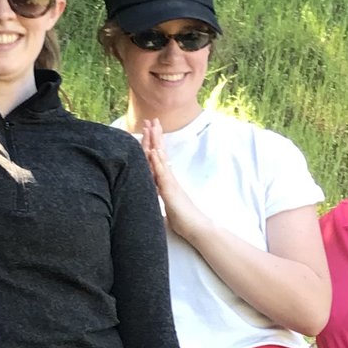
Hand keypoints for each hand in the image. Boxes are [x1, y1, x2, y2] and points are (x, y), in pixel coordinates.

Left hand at [140, 119, 202, 241]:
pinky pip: (162, 172)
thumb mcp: (168, 208)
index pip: (158, 159)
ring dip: (155, 141)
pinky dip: (157, 160)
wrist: (197, 228)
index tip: (150, 131)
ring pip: (161, 158)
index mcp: (166, 181)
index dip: (153, 144)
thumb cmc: (184, 220)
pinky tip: (153, 149)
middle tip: (151, 119)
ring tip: (151, 126)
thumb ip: (162, 201)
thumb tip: (154, 203)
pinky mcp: (170, 190)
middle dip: (154, 135)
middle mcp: (168, 178)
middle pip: (160, 153)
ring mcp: (169, 182)